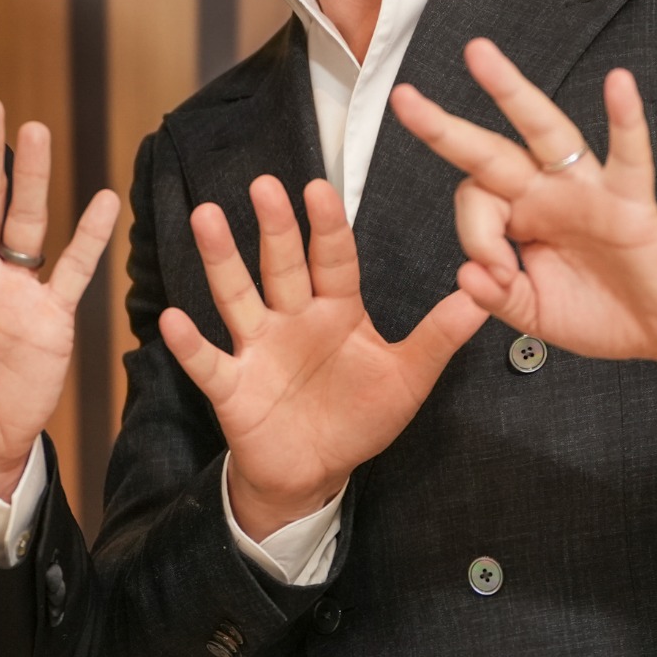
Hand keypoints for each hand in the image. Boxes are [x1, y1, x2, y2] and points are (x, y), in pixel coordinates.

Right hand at [159, 177, 486, 540]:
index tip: (320, 188)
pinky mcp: (233, 386)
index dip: (328, 226)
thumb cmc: (359, 417)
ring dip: (222, 259)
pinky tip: (172, 319)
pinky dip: (190, 344)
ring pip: (238, 296)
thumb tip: (484, 291)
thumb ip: (440, 335)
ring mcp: (258, 348)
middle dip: (275, 227)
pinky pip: (209, 362)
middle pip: (282, 265)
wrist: (315, 471)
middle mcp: (293, 318)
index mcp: (337, 310)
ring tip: (206, 219)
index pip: (334, 259)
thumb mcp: (407, 377)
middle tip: (265, 185)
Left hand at [389, 38, 656, 395]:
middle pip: (489, 151)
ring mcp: (588, 192)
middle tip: (403, 97)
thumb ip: (497, 298)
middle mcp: (548, 194)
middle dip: (444, 127)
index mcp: (521, 217)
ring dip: (512, 93)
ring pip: (546, 133)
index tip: (496, 275)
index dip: (475, 238)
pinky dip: (627, 121)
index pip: (475, 204)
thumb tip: (467, 277)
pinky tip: (620, 85)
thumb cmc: (605, 314)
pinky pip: (630, 158)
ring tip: (480, 57)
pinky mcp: (632, 204)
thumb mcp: (535, 313)